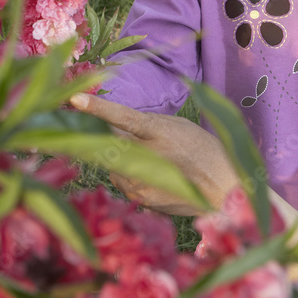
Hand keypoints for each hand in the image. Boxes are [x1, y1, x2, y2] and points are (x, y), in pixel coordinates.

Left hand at [69, 93, 239, 214]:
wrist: (222, 187)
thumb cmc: (202, 150)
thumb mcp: (177, 127)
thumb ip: (146, 125)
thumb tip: (115, 125)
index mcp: (160, 132)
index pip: (123, 117)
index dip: (98, 108)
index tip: (75, 99)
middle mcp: (148, 156)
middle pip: (110, 142)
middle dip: (107, 138)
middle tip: (126, 138)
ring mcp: (142, 180)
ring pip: (113, 165)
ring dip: (121, 159)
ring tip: (151, 161)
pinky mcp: (141, 198)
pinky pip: (122, 182)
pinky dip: (130, 176)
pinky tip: (153, 176)